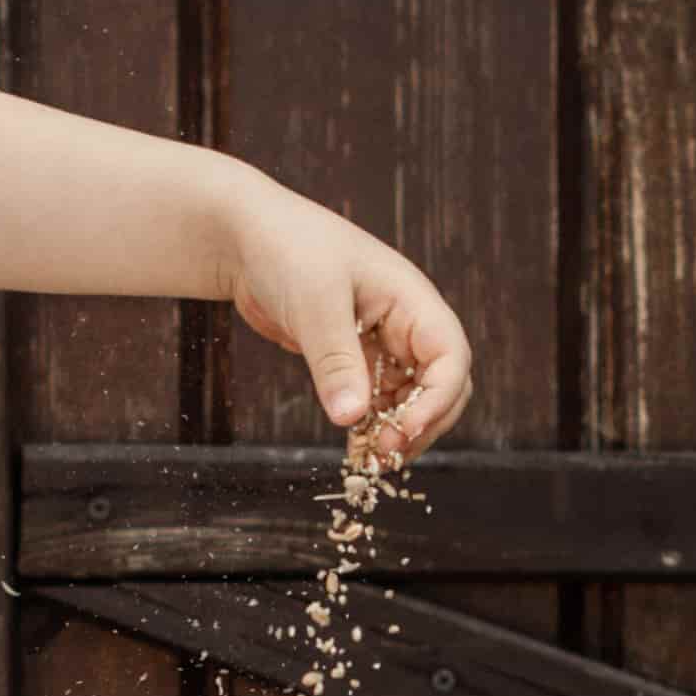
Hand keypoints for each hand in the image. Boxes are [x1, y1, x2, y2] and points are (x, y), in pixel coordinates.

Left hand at [218, 178, 476, 461]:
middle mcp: (405, 323)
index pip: (450, 357)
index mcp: (411, 300)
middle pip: (441, 384)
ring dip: (396, 429)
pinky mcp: (353, 356)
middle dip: (422, 422)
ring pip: (410, 397)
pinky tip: (353, 443)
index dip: (437, 399)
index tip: (404, 430)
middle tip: (384, 453)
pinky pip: (375, 398)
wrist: (244, 237)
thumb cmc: (286, 247)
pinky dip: (370, 423)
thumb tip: (351, 417)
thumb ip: (335, 361)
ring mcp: (381, 341)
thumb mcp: (315, 303)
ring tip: (368, 457)